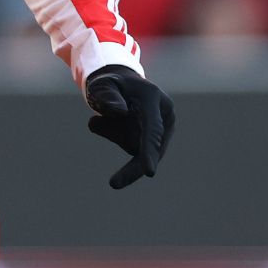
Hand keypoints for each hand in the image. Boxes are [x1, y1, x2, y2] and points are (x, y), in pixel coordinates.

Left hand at [84, 65, 175, 188]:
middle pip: (151, 149)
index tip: (149, 172)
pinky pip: (129, 147)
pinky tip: (105, 120)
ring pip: (134, 148)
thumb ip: (107, 95)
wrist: (120, 86)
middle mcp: (164, 117)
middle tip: (113, 184)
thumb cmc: (111, 83)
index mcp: (155, 99)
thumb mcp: (103, 83)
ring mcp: (160, 131)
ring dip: (112, 132)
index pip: (153, 128)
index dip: (150, 150)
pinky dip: (112, 134)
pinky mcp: (151, 141)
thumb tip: (119, 112)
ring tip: (103, 112)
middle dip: (133, 168)